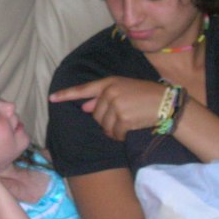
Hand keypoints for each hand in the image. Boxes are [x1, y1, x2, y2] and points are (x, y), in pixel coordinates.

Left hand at [50, 77, 165, 140]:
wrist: (167, 103)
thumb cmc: (145, 96)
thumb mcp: (123, 90)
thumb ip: (103, 97)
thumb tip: (84, 107)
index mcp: (109, 82)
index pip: (83, 89)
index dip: (66, 94)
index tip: (52, 98)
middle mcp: (110, 92)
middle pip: (95, 114)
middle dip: (105, 120)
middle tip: (123, 115)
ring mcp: (116, 105)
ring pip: (103, 126)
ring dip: (113, 130)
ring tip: (128, 121)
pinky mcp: (123, 118)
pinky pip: (114, 133)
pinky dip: (120, 136)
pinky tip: (130, 129)